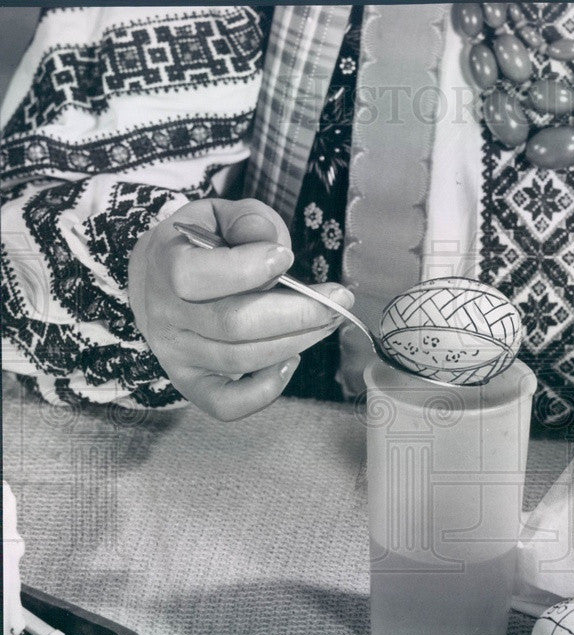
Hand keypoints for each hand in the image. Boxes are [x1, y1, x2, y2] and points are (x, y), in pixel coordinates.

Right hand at [128, 198, 352, 420]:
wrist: (158, 281)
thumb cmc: (202, 246)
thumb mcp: (220, 216)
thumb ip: (247, 221)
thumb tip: (272, 244)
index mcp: (165, 264)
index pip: (196, 276)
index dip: (247, 269)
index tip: (286, 257)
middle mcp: (165, 315)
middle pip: (234, 324)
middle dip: (298, 313)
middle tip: (338, 300)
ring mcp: (177, 354)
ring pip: (241, 359)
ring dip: (297, 341)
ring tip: (327, 321)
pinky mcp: (192, 383)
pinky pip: (227, 404)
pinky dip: (265, 390)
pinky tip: (290, 361)